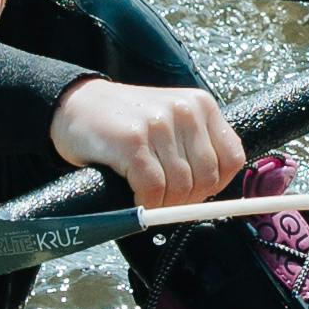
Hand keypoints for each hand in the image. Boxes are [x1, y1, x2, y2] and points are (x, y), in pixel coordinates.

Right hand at [50, 75, 245, 208]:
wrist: (76, 105)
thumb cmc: (125, 122)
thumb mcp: (171, 123)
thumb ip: (196, 148)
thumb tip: (213, 194)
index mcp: (201, 105)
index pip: (232, 158)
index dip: (215, 185)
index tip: (194, 191)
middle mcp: (185, 111)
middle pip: (207, 178)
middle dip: (187, 199)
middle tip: (164, 199)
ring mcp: (158, 124)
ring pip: (180, 187)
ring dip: (163, 203)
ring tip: (146, 196)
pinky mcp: (132, 141)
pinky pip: (152, 189)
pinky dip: (144, 203)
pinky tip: (133, 195)